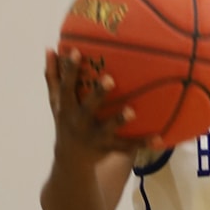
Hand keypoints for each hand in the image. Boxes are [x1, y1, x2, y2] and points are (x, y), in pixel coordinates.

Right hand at [44, 48, 158, 157]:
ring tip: (131, 112)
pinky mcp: (108, 148)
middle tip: (110, 79)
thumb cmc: (65, 121)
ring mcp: (94, 136)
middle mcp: (79, 122)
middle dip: (98, 94)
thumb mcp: (56, 102)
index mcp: (66, 108)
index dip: (69, 70)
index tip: (76, 52)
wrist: (71, 160)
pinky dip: (143, 143)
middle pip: (88, 107)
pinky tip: (159, 138)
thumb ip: (53, 77)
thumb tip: (49, 48)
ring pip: (108, 128)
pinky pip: (127, 146)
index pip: (66, 86)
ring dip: (119, 120)